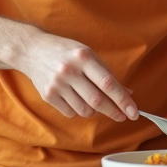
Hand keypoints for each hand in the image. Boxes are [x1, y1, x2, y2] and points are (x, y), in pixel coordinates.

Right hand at [14, 33, 135, 122]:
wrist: (32, 50)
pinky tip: (77, 99)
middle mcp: (70, 70)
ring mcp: (57, 84)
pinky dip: (79, 110)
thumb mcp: (88, 55)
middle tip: (123, 116)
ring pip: (85, 110)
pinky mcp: (48, 95)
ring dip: (95, 111)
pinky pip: (71, 113)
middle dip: (113, 111)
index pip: (108, 83)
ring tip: (94, 101)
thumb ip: (107, 74)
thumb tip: (128, 93)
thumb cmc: (66, 52)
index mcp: (84, 57)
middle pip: (97, 100)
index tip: (134, 112)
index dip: (123, 100)